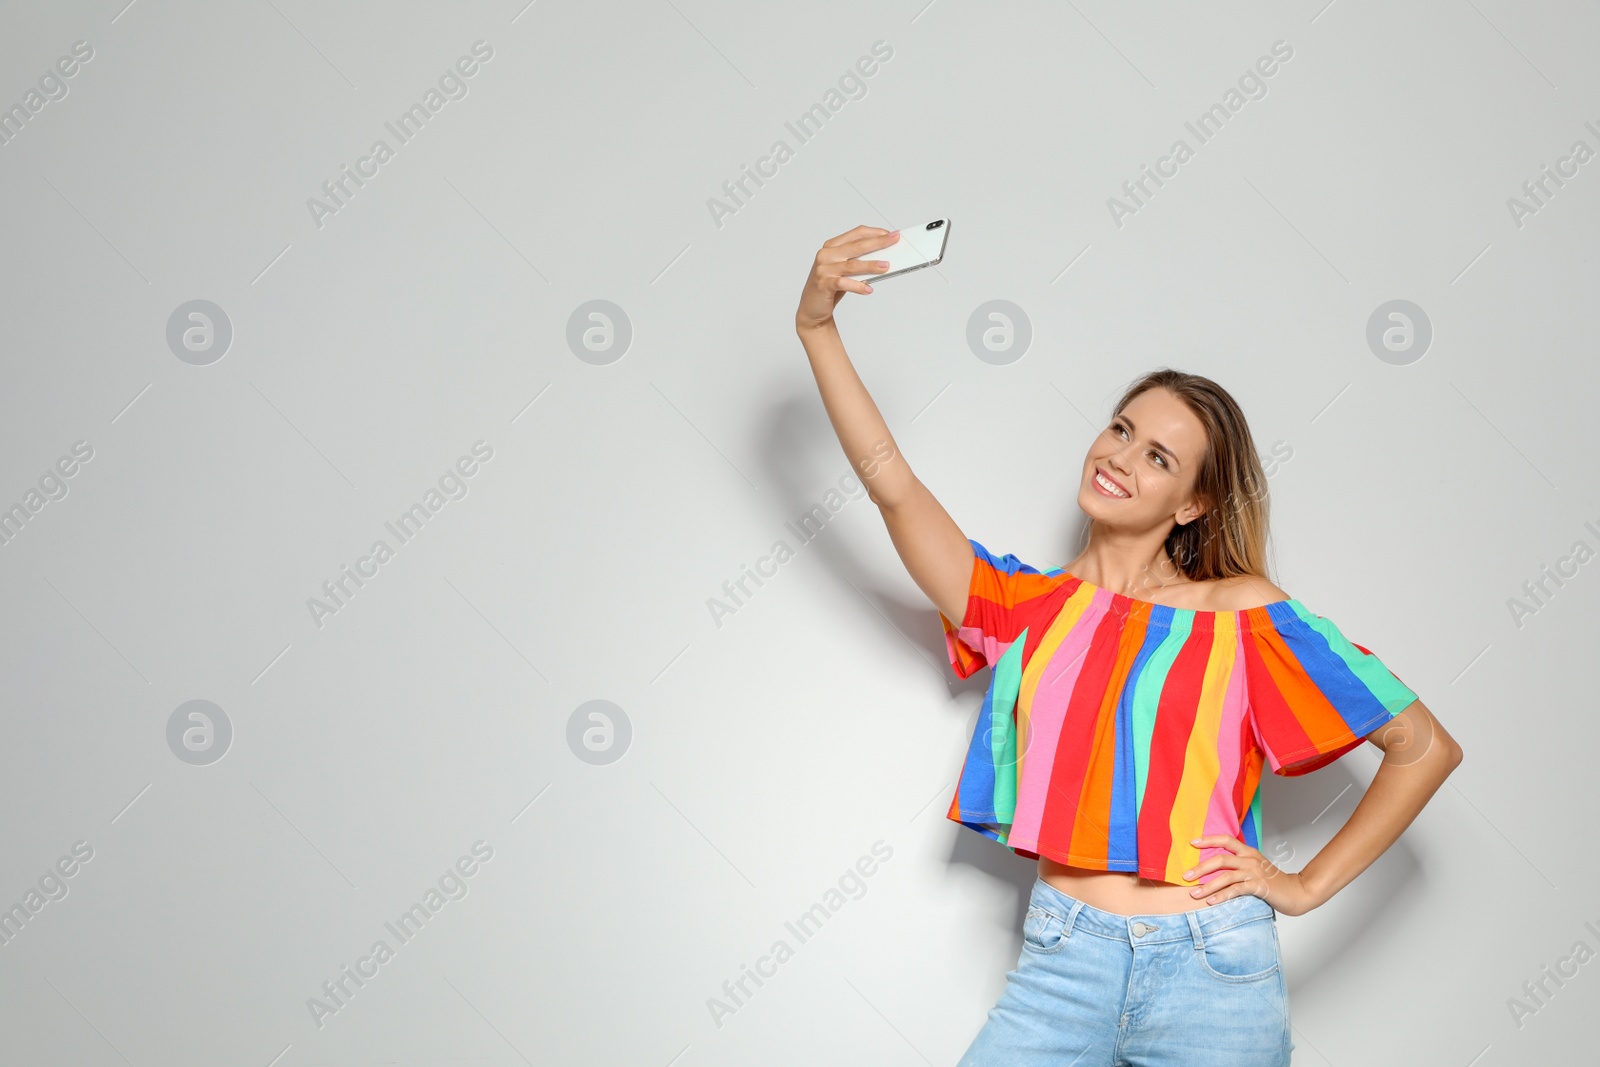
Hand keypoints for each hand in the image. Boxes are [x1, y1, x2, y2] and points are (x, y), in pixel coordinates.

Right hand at [795, 225, 898, 331]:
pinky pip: (844, 283)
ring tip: (885, 266)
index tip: (890, 234)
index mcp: (831, 246)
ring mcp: (823, 269)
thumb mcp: (843, 270)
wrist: (812, 307)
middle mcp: (826, 255)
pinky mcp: (823, 284)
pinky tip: (868, 289)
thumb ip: (858, 262)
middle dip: (878, 242)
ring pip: (852, 265)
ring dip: (871, 265)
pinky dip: (858, 286)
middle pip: (857, 246)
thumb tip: (882, 260)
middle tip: (893, 241)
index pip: (856, 234)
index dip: (874, 232)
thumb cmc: (830, 286)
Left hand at [1182, 834, 1319, 916]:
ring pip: (1226, 876)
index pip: (1226, 840)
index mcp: (1249, 852)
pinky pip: (1236, 890)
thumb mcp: (1256, 867)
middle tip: (1185, 875)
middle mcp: (1250, 860)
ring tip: (1194, 893)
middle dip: (1201, 867)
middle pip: (1221, 858)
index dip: (1209, 839)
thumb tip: (1215, 867)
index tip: (1192, 843)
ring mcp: (1255, 873)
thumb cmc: (1274, 881)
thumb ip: (1239, 864)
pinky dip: (1222, 895)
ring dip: (1208, 885)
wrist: (1297, 892)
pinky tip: (1211, 901)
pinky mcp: (1259, 887)